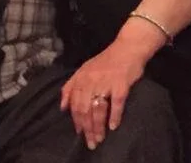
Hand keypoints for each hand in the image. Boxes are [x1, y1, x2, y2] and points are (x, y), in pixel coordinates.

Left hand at [60, 36, 155, 150]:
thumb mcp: (84, 69)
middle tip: (91, 142)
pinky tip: (113, 126)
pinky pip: (116, 103)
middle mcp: (91, 80)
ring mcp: (106, 82)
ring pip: (98, 109)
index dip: (76, 120)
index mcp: (81, 77)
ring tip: (100, 138)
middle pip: (85, 109)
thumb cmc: (107, 61)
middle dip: (86, 128)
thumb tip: (62, 107)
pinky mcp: (120, 84)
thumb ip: (71, 86)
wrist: (128, 47)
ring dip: (98, 126)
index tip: (79, 133)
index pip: (75, 103)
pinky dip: (114, 116)